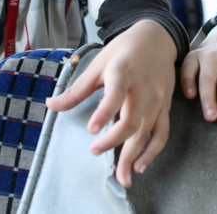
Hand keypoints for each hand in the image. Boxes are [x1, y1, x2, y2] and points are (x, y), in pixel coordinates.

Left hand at [44, 20, 176, 188]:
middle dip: (114, 141)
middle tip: (95, 152)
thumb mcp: (98, 64)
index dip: (104, 112)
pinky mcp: (165, 106)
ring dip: (134, 156)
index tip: (92, 130)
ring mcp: (157, 98)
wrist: (156, 38)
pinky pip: (162, 132)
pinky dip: (153, 151)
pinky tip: (140, 166)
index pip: (115, 94)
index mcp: (123, 71)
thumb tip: (51, 105)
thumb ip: (77, 89)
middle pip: (132, 120)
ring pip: (147, 131)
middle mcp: (143, 87)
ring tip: (122, 178)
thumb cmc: (123, 50)